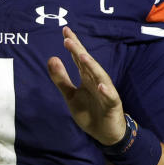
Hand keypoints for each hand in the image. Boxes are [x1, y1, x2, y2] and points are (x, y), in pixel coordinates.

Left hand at [47, 27, 125, 144]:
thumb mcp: (70, 96)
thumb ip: (61, 79)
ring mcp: (106, 92)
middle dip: (79, 51)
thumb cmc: (89, 112)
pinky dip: (106, 91)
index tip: (65, 30)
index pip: (79, 58)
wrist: (105, 134)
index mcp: (86, 78)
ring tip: (83, 56)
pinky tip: (101, 85)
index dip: (73, 45)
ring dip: (92, 66)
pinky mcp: (112, 105)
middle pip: (88, 63)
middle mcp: (97, 81)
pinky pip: (110, 97)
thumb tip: (51, 58)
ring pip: (99, 77)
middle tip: (68, 39)